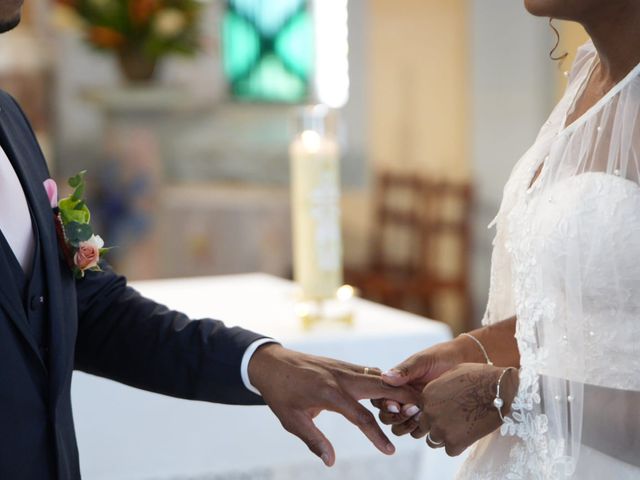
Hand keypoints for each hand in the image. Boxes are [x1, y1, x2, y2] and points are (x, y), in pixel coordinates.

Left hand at [248, 344, 421, 466]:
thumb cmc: (280, 394)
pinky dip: (384, 382)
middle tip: (422, 411)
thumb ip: (313, 440)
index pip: (361, 417)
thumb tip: (330, 462)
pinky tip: (392, 393)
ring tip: (412, 404)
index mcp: (329, 393)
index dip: (377, 436)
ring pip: (378, 376)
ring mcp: (343, 368)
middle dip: (403, 398)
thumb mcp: (291, 421)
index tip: (390, 451)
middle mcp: (341, 377)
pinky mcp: (343, 365)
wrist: (271, 362)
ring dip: (396, 388)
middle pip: (380, 386)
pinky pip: (369, 372)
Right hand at [373, 337, 482, 435]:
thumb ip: (405, 370)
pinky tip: (431, 418)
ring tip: (422, 413)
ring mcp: (414, 409)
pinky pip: (416, 432)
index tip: (396, 404)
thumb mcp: (422, 361)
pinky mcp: (428, 417)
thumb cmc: (442, 357)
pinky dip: (420, 429)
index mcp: (395, 384)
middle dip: (396, 416)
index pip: (379, 398)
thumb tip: (385, 377)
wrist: (465, 362)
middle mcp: (401, 398)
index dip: (384, 404)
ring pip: (398, 427)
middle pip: (386, 416)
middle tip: (413, 408)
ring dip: (406, 424)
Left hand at [414, 363, 518, 456]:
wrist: (499, 390)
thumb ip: (440, 386)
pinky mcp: (454, 442)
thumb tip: (438, 393)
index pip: (422, 409)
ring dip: (445, 437)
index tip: (445, 412)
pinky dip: (459, 446)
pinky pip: (450, 450)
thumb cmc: (480, 377)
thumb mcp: (453, 373)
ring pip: (434, 440)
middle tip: (453, 423)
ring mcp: (441, 428)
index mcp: (427, 394)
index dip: (433, 412)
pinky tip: (469, 435)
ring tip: (461, 429)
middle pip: (425, 426)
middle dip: (436, 426)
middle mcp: (430, 412)